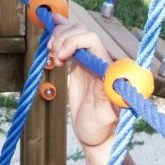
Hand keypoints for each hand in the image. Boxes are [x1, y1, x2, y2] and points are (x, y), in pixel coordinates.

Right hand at [47, 15, 117, 147]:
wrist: (95, 136)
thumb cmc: (101, 128)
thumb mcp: (105, 116)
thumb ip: (109, 99)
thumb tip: (113, 80)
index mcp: (106, 70)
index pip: (92, 40)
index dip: (73, 41)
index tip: (60, 56)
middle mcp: (98, 61)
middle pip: (82, 32)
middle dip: (64, 37)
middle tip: (53, 55)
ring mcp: (88, 62)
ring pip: (75, 33)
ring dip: (60, 36)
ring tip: (51, 52)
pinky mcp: (79, 66)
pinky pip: (70, 42)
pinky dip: (60, 34)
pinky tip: (52, 27)